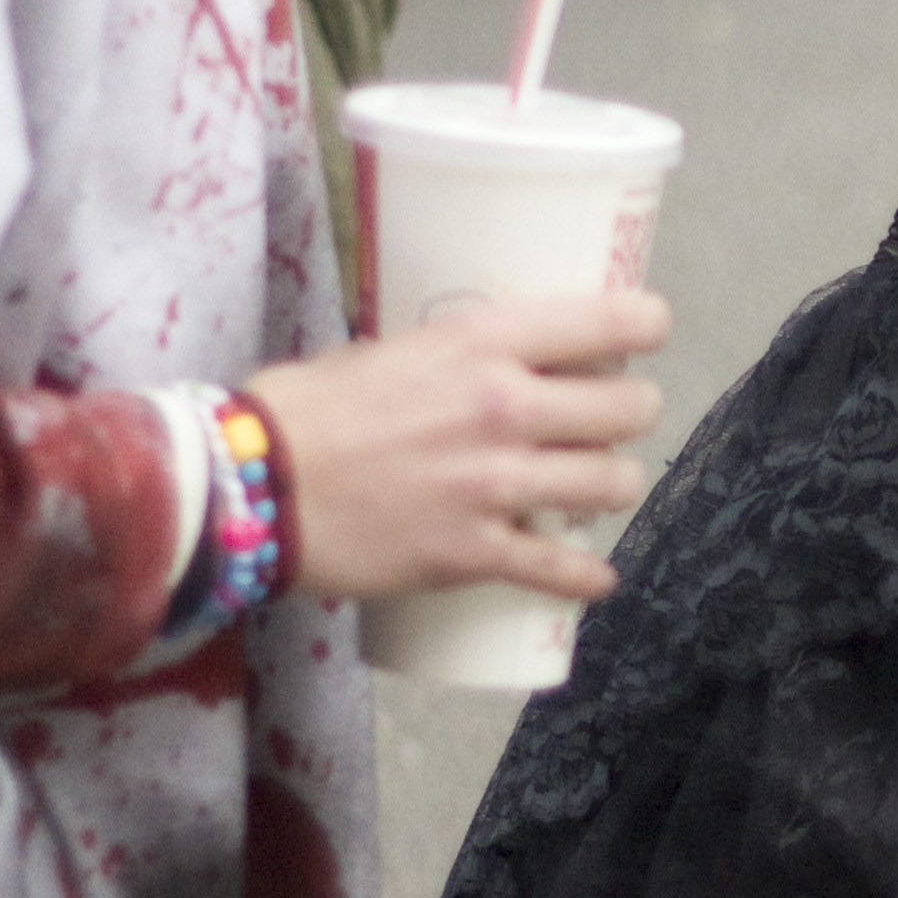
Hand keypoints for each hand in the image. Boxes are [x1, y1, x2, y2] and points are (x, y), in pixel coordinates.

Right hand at [252, 292, 669, 604]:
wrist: (251, 485)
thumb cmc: (305, 408)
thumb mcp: (387, 348)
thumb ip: (450, 355)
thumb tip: (486, 360)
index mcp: (483, 341)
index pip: (612, 320)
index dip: (646, 325)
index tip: (645, 332)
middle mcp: (503, 407)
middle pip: (630, 407)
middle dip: (632, 412)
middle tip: (612, 420)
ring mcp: (495, 484)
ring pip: (614, 484)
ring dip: (615, 487)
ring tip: (595, 487)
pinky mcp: (475, 552)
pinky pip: (563, 569)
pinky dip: (586, 577)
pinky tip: (594, 577)